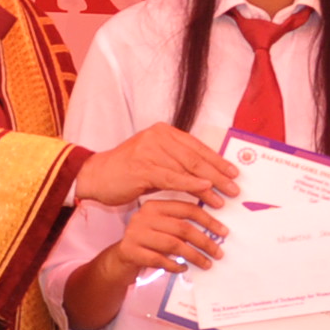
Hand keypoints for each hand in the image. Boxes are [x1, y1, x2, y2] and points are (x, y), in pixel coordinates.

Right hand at [78, 124, 235, 209]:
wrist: (95, 176)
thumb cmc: (127, 171)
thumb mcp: (155, 161)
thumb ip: (177, 163)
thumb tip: (205, 175)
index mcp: (163, 132)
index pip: (197, 146)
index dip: (217, 160)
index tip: (233, 172)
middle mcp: (158, 137)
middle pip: (196, 157)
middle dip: (218, 173)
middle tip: (235, 187)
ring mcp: (150, 150)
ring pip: (187, 168)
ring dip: (209, 184)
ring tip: (224, 197)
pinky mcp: (143, 167)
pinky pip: (172, 177)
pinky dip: (191, 185)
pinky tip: (205, 190)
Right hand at [109, 199, 227, 283]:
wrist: (122, 257)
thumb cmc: (150, 241)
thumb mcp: (163, 227)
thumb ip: (182, 224)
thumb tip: (216, 231)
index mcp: (155, 205)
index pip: (187, 209)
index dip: (208, 220)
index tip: (224, 232)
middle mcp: (144, 216)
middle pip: (182, 228)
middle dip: (204, 241)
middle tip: (219, 252)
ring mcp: (136, 234)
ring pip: (173, 245)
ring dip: (194, 256)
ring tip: (206, 263)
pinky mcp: (131, 251)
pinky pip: (159, 260)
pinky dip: (175, 266)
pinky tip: (184, 269)